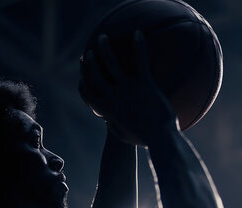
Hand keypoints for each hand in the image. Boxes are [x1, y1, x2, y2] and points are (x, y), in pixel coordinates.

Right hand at [79, 31, 177, 145]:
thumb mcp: (123, 136)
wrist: (160, 139)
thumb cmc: (144, 140)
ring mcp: (129, 89)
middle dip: (90, 62)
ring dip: (105, 48)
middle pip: (95, 74)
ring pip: (111, 63)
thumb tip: (108, 122)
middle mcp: (114, 96)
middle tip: (89, 52)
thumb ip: (112, 126)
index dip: (82, 83)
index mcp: (108, 109)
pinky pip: (140, 61)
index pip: (88, 94)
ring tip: (103, 37)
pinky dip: (139, 46)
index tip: (81, 76)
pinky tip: (137, 33)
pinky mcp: (145, 84)